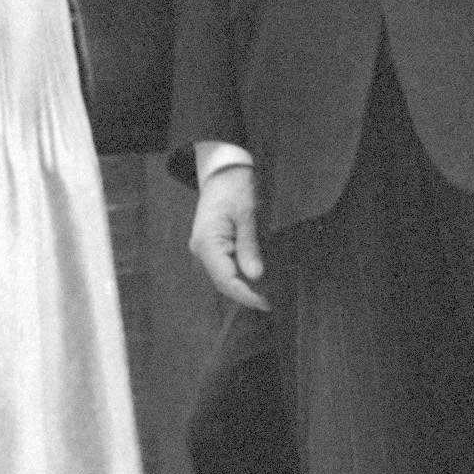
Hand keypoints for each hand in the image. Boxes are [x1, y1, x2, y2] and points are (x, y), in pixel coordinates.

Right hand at [189, 162, 268, 309]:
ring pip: (224, 275)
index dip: (246, 294)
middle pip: (224, 281)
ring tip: (269, 291)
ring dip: (245, 285)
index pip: (225, 280)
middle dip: (247, 292)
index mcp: (207, 243)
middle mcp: (201, 250)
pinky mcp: (211, 245)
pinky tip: (258, 277)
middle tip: (273, 300)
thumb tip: (255, 276)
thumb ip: (249, 247)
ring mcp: (204, 248)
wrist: (223, 170)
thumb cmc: (235, 188)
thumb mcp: (247, 215)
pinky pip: (225, 265)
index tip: (267, 303)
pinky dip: (241, 273)